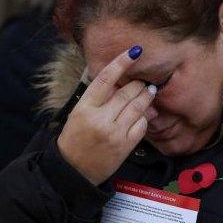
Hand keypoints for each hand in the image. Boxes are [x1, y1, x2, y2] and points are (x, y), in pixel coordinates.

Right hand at [57, 46, 155, 185]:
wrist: (73, 170)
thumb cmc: (76, 138)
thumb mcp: (79, 114)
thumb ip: (99, 98)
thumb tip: (123, 81)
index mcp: (84, 108)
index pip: (105, 79)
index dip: (121, 63)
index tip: (134, 52)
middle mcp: (100, 119)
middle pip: (128, 92)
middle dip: (138, 84)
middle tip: (143, 82)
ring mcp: (115, 133)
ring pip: (138, 106)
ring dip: (146, 97)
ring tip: (148, 92)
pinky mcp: (126, 146)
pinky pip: (143, 124)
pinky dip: (145, 117)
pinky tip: (143, 115)